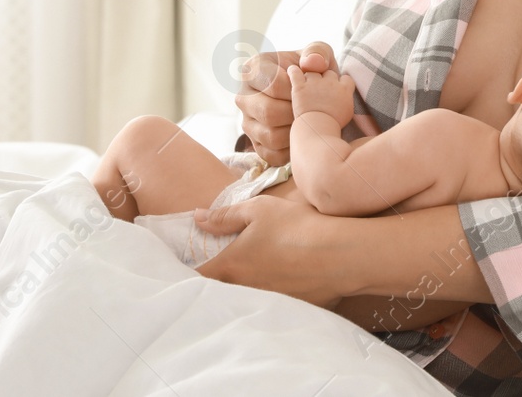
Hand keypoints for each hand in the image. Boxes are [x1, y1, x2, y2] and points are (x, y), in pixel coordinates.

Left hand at [193, 195, 348, 308]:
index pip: (195, 277)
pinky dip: (269, 295)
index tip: (181, 267)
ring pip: (243, 299)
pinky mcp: (287, 310)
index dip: (184, 272)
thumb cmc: (296, 228)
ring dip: (242, 289)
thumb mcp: (258, 210)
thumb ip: (224, 216)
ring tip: (255, 273)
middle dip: (214, 282)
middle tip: (219, 268)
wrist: (340, 256)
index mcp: (230, 266)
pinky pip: (269, 305)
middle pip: (217, 292)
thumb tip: (197, 218)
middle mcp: (242, 290)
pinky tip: (284, 281)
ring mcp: (265, 304)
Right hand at [235, 41, 336, 164]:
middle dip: (297, 112)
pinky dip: (293, 150)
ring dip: (296, 132)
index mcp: (253, 69)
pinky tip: (304, 137)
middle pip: (269, 112)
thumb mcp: (316, 54)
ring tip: (310, 121)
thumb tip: (312, 64)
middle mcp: (244, 97)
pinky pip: (272, 155)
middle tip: (314, 108)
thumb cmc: (310, 71)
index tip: (312, 89)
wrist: (310, 92)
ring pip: (270, 136)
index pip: (274, 84)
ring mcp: (247, 122)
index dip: (298, 90)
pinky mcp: (256, 144)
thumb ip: (317, 52)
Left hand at [287, 64, 354, 125]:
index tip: (337, 89)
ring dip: (309, 77)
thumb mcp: (347, 112)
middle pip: (329, 73)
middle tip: (320, 90)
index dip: (341, 83)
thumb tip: (343, 94)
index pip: (346, 79)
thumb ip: (346, 98)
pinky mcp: (300, 86)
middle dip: (325, 79)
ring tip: (306, 85)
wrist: (318, 128)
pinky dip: (292, 71)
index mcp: (344, 89)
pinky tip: (291, 71)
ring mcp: (315, 83)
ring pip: (312, 72)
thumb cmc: (333, 124)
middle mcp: (330, 82)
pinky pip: (295, 72)